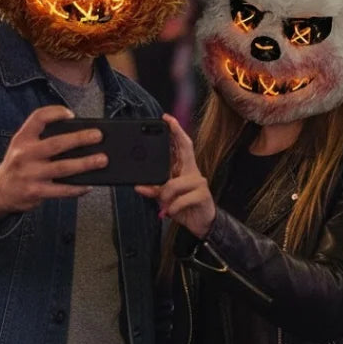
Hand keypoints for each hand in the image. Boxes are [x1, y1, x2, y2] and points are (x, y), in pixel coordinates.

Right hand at [0, 106, 106, 217]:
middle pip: (55, 143)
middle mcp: (24, 154)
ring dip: (85, 163)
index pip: (38, 118)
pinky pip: (61, 190)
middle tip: (98, 136)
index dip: (55, 113)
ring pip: (62, 168)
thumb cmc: (21, 164)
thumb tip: (80, 138)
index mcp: (22, 138)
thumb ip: (43, 139)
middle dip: (79, 139)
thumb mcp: (23, 145)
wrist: (1, 190)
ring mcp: (29, 174)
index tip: (71, 114)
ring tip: (102, 159)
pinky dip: (77, 187)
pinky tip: (89, 184)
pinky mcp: (35, 191)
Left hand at [135, 115, 214, 239]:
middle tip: (168, 124)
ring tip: (164, 204)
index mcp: (183, 170)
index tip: (167, 119)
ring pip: (175, 183)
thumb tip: (139, 186)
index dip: (176, 132)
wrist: (202, 224)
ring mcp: (199, 183)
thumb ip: (153, 190)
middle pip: (186, 149)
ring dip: (165, 194)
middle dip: (177, 135)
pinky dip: (173, 207)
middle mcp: (192, 172)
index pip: (181, 146)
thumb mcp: (165, 198)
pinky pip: (181, 199)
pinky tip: (172, 211)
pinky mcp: (203, 195)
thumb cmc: (184, 207)